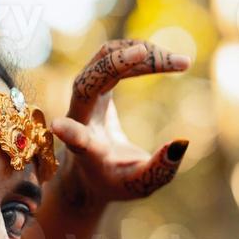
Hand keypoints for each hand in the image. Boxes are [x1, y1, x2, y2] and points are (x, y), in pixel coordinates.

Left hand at [50, 39, 190, 213]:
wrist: (90, 170)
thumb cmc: (115, 180)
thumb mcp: (140, 184)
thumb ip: (160, 169)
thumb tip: (180, 144)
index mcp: (86, 150)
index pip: (75, 140)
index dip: (70, 133)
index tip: (58, 126)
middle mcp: (79, 117)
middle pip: (89, 81)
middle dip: (122, 64)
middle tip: (172, 61)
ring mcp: (84, 96)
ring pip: (102, 60)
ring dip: (139, 54)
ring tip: (180, 62)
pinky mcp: (94, 83)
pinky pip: (111, 56)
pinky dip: (139, 53)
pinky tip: (167, 60)